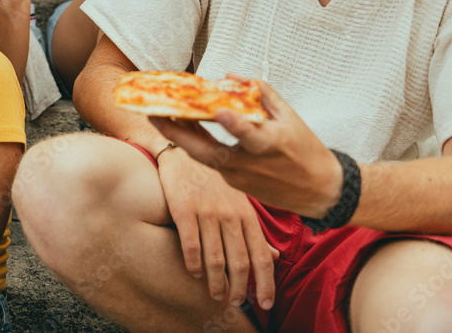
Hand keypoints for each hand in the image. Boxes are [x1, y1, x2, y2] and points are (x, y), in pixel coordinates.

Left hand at [151, 76, 343, 218]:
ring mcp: (239, 178)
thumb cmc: (306, 149)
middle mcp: (251, 164)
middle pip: (207, 152)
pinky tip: (182, 127)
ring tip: (158, 116)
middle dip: (177, 133)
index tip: (218, 110)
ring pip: (203, 157)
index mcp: (271, 145)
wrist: (319, 191)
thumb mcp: (291, 117)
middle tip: (152, 114)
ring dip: (180, 137)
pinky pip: (210, 161)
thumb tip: (232, 76)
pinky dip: (196, 144)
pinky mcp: (234, 183)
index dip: (234, 124)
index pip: (249, 135)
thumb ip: (262, 94)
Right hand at [156, 148, 278, 310]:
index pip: (261, 255)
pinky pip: (191, 244)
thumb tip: (274, 258)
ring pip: (215, 258)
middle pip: (240, 262)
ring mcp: (207, 212)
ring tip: (216, 294)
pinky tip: (194, 272)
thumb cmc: (212, 180)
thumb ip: (255, 231)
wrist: (182, 153)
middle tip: (235, 303)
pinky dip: (193, 263)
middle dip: (239, 288)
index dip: (265, 283)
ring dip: (216, 282)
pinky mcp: (184, 208)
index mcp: (246, 214)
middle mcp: (230, 214)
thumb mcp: (239, 201)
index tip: (265, 304)